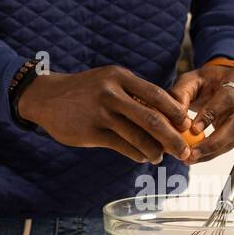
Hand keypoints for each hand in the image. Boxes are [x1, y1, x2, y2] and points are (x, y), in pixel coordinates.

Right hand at [16, 65, 189, 163]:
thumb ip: (134, 95)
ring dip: (155, 151)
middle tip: (185, 150)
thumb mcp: (109, 82)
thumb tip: (168, 118)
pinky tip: (142, 157)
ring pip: (138, 136)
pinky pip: (122, 147)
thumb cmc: (86, 91)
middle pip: (152, 119)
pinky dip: (137, 154)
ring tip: (160, 157)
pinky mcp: (90, 132)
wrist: (46, 97)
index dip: (176, 113)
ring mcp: (100, 113)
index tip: (187, 126)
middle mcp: (111, 93)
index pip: (157, 95)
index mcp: (120, 77)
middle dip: (173, 138)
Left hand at [169, 63, 233, 163]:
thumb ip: (180, 95)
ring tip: (192, 158)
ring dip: (213, 151)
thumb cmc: (207, 81)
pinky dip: (217, 151)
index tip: (194, 129)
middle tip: (192, 153)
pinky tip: (202, 155)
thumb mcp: (190, 80)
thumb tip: (174, 118)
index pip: (227, 98)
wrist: (225, 81)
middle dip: (213, 142)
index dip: (211, 114)